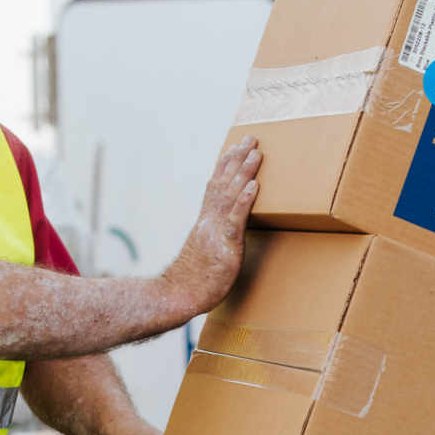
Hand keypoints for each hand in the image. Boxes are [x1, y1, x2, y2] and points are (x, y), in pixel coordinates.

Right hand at [160, 136, 261, 318]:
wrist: (178, 295)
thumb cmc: (193, 282)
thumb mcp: (203, 255)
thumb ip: (211, 241)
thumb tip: (220, 236)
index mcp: (204, 223)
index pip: (214, 187)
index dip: (224, 166)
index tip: (233, 148)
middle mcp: (209, 221)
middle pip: (223, 183)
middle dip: (237, 159)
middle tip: (250, 139)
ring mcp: (216, 231)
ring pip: (230, 195)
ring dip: (244, 172)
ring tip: (256, 153)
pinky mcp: (226, 246)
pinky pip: (236, 219)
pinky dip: (245, 200)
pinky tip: (255, 185)